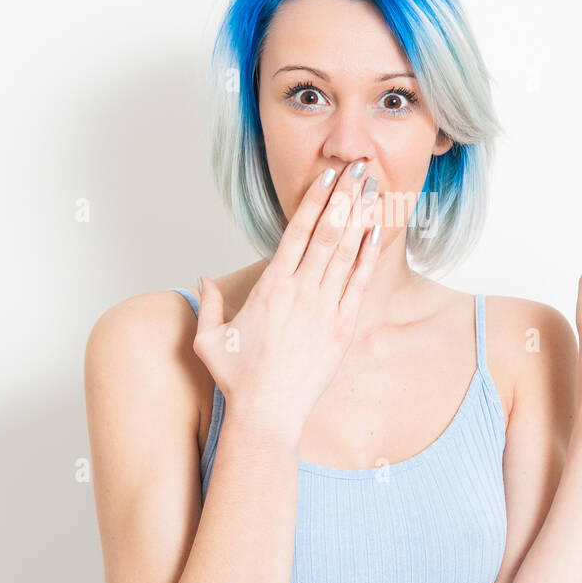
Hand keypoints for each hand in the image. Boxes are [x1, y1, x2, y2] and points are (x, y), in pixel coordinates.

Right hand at [192, 160, 382, 429]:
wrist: (268, 415)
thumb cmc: (237, 378)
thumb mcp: (209, 339)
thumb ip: (208, 304)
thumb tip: (204, 279)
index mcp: (271, 287)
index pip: (297, 233)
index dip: (314, 201)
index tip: (326, 177)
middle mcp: (301, 291)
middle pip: (329, 233)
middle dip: (345, 197)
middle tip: (358, 168)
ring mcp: (325, 309)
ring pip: (347, 252)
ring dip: (361, 217)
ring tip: (373, 188)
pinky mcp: (342, 328)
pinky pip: (359, 283)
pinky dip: (369, 254)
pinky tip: (377, 231)